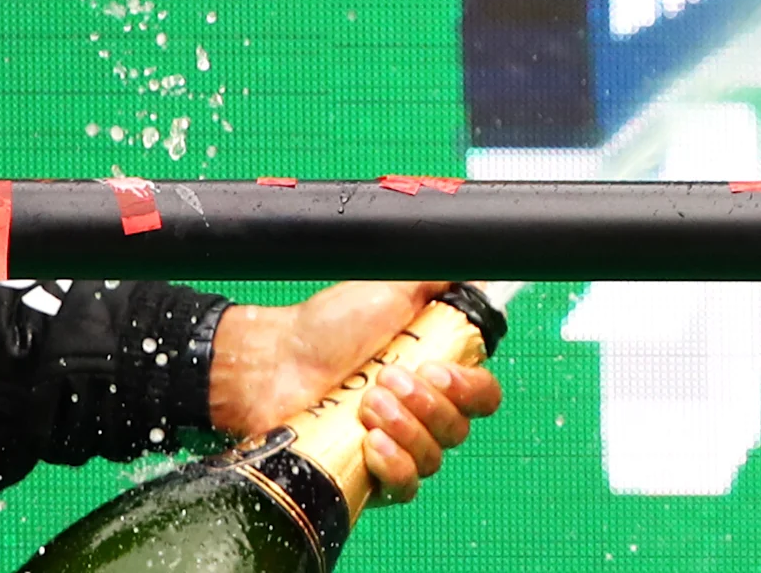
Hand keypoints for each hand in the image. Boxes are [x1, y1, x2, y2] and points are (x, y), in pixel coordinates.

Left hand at [207, 280, 504, 503]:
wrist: (278, 360)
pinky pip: (405, 488)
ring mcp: (397, 445)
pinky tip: (372, 443)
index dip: (471, 389)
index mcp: (433, 374)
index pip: (482, 396)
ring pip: (433, 458)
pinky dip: (396, 466)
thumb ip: (437, 279)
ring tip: (368, 401)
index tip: (438, 369)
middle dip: (428, 403)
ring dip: (406, 428)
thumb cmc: (326, 326)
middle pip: (460, 428)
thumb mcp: (388, 289)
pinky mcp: (370, 474)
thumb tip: (479, 273)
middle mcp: (421, 413)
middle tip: (388, 377)